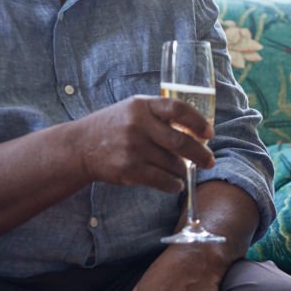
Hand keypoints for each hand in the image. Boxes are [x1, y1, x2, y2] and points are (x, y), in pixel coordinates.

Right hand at [73, 95, 215, 193]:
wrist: (80, 146)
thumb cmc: (114, 126)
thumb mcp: (134, 109)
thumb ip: (160, 113)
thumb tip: (196, 129)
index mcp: (143, 105)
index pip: (177, 109)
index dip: (198, 121)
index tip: (209, 133)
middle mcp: (138, 125)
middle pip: (180, 141)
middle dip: (200, 154)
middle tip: (210, 161)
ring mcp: (133, 148)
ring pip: (172, 164)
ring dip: (183, 171)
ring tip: (184, 172)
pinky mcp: (128, 169)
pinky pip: (161, 180)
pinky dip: (173, 184)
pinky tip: (175, 184)